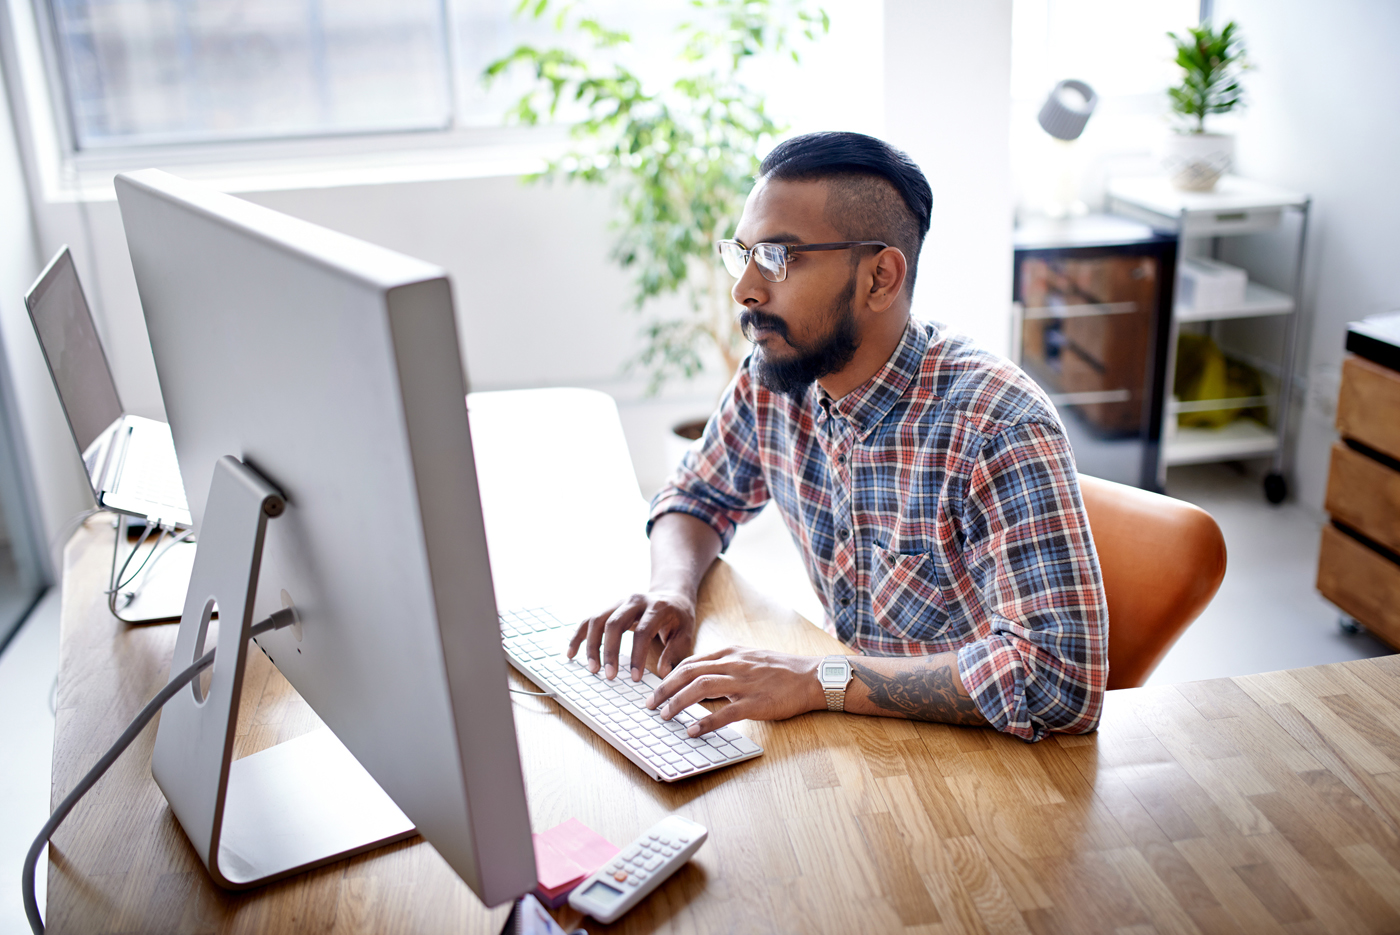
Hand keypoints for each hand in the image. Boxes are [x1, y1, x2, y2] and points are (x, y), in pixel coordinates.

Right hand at [567, 590, 697, 681]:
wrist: (671, 594)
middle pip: (614, 623)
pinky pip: (588, 620)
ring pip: (597, 620)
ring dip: (592, 645)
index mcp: (656, 607)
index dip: (636, 656)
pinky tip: (571, 654)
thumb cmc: (679, 618)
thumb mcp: (685, 633)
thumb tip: (664, 674)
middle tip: (609, 676)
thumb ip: (675, 653)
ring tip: (593, 669)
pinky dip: (578, 636)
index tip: (635, 678)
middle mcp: (635, 601)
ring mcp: (619, 602)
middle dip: (609, 651)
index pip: (642, 631)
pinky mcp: (608, 607)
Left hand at [646, 646, 824, 736]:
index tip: (656, 689)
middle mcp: (733, 665)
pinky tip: (692, 731)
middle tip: (649, 704)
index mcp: (730, 653)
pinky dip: (705, 723)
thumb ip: (726, 666)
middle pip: (688, 672)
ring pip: (700, 688)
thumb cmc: (782, 670)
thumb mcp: (749, 658)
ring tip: (664, 716)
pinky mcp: (755, 703)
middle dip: (664, 689)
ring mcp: (744, 683)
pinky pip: (724, 713)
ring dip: (677, 703)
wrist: (811, 677)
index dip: (669, 676)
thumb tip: (701, 679)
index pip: (690, 662)